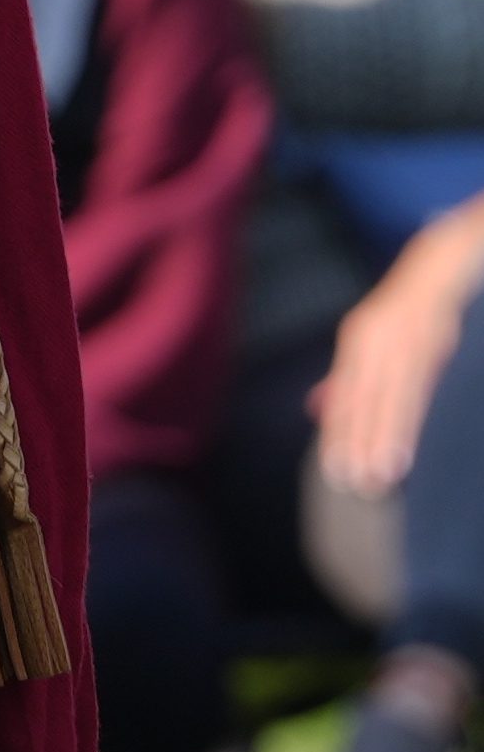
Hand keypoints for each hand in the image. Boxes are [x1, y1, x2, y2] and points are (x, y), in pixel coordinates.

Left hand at [312, 198, 483, 494]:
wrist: (435, 268)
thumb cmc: (403, 311)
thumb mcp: (368, 338)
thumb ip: (344, 377)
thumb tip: (317, 410)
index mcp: (356, 342)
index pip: (343, 397)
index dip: (338, 434)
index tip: (332, 470)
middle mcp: (372, 344)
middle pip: (360, 404)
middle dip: (354, 444)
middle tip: (349, 483)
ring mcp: (398, 345)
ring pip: (386, 403)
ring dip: (379, 441)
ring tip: (377, 477)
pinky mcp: (425, 348)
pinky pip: (414, 393)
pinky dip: (406, 423)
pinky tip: (403, 451)